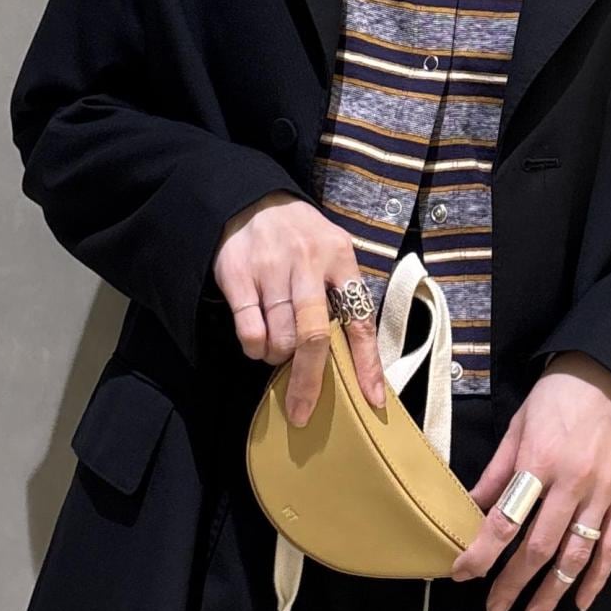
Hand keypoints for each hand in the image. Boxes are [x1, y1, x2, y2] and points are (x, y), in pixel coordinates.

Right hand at [211, 194, 387, 424]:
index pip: (359, 319)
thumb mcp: (332, 251)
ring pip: (279, 338)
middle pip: (313, 337)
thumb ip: (343, 293)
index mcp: (340, 257)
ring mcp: (271, 267)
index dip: (367, 364)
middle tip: (302, 411)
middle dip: (309, 382)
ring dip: (279, 358)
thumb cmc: (300, 237)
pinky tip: (258, 341)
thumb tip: (355, 358)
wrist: (251, 199)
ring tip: (278, 349)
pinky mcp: (238, 274)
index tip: (372, 400)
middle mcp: (308, 261)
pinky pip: (249, 331)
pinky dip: (255, 348)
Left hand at [450, 351, 610, 610]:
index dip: (482, 553)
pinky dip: (597, 579)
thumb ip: (496, 472)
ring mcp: (602, 494)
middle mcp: (572, 484)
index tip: (462, 574)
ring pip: (576, 556)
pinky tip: (579, 601)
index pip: (505, 520)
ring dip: (552, 594)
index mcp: (539, 462)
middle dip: (513, 585)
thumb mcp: (517, 426)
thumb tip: (470, 507)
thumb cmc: (558, 396)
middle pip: (539, 548)